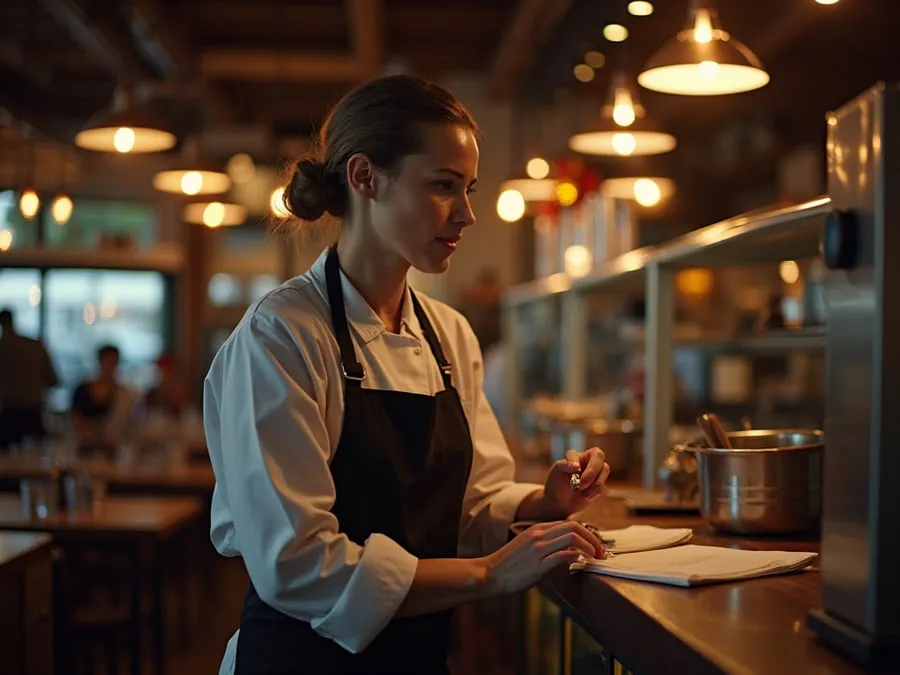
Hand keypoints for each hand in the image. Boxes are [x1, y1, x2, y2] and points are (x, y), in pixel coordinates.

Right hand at [483, 521, 605, 595]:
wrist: (489, 574)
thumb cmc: (509, 564)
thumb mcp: (528, 546)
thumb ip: (547, 544)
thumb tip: (568, 550)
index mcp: (537, 529)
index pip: (569, 523)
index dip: (587, 533)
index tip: (595, 544)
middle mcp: (539, 534)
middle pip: (575, 527)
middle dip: (593, 538)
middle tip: (601, 551)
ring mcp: (538, 548)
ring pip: (572, 537)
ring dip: (589, 547)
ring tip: (596, 557)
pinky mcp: (538, 564)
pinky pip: (563, 555)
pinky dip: (577, 556)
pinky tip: (581, 562)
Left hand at [544, 447, 610, 514]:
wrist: (559, 503)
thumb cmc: (556, 483)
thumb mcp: (556, 471)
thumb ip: (565, 465)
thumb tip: (577, 466)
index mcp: (577, 455)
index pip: (584, 450)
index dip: (587, 460)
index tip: (575, 469)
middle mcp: (588, 460)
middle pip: (599, 456)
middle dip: (592, 472)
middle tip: (581, 485)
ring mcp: (595, 472)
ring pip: (604, 470)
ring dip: (594, 484)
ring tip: (582, 493)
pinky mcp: (598, 485)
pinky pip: (602, 486)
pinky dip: (594, 492)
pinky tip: (585, 496)